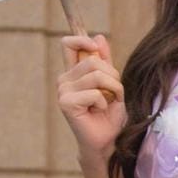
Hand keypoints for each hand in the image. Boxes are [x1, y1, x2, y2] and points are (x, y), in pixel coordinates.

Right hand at [57, 33, 126, 160]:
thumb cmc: (108, 115)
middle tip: (115, 92)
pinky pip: (94, 93)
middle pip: (92, 61)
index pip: (69, 44)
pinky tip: (99, 111)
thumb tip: (99, 37)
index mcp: (73, 73)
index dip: (82, 40)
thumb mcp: (111, 84)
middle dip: (112, 76)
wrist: (106, 140)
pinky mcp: (66, 103)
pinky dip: (104, 103)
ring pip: (95, 75)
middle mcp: (64, 80)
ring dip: (112, 89)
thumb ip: (105, 62)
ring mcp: (63, 91)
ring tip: (110, 102)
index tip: (96, 49)